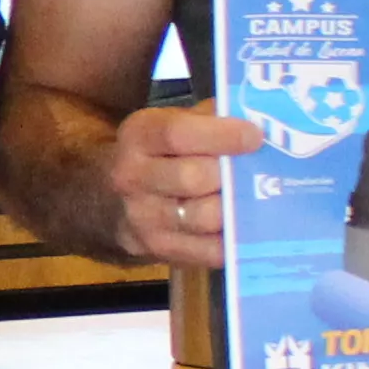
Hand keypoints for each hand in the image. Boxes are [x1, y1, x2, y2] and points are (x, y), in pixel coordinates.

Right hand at [104, 102, 263, 272]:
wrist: (109, 199)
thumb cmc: (159, 154)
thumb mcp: (173, 123)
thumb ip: (211, 118)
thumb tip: (259, 119)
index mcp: (138, 135)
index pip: (178, 134)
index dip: (221, 135)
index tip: (255, 137)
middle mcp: (132, 176)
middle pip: (192, 178)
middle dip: (230, 175)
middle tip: (256, 172)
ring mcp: (142, 217)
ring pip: (203, 217)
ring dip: (234, 209)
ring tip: (252, 199)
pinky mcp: (157, 249)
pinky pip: (207, 250)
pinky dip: (232, 240)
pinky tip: (244, 228)